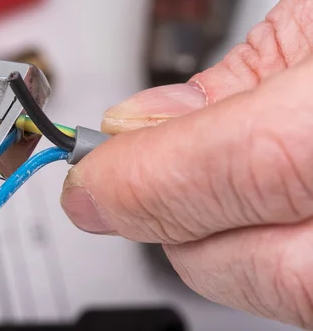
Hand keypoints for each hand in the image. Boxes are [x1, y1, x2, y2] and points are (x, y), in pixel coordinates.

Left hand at [61, 0, 312, 327]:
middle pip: (237, 264)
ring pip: (281, 293)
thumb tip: (142, 128)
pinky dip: (281, 250)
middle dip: (169, 217)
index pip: (223, 178)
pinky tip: (285, 199)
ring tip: (221, 177)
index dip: (133, 180)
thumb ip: (236, 82)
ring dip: (222, 238)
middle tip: (141, 176)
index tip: (90, 178)